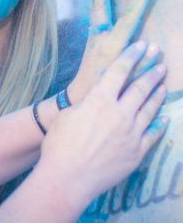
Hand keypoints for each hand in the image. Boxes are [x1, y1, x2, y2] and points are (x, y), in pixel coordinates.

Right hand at [38, 41, 167, 209]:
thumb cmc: (59, 144)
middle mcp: (119, 113)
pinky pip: (153, 134)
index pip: (120, 71)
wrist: (67, 177)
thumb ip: (87, 104)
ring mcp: (131, 134)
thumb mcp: (68, 115)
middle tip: (160, 60)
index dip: (132, 55)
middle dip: (151, 71)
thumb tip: (97, 99)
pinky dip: (159, 123)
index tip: (143, 45)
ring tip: (164, 82)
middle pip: (140, 87)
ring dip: (158, 93)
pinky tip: (164, 117)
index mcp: (99, 100)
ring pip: (150, 108)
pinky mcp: (136, 153)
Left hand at [67, 0, 157, 102]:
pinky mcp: (91, 35)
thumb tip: (154, 46)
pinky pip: (94, 10)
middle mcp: (99, 35)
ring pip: (94, 3)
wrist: (79, 96)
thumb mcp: (128, 80)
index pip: (129, 17)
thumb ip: (141, 63)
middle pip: (99, 2)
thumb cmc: (106, 91)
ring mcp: (93, 34)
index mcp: (112, 45)